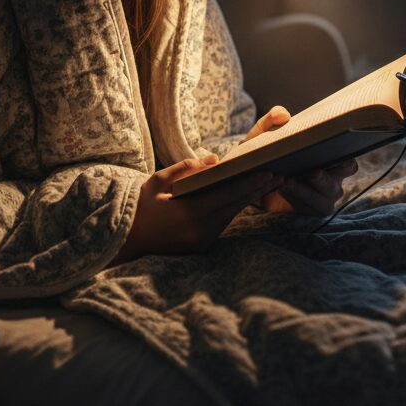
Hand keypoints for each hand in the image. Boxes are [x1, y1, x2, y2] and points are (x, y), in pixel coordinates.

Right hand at [111, 155, 281, 263]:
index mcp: (189, 214)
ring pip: (231, 215)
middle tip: (279, 176)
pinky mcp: (201, 246)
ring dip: (247, 199)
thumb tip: (214, 159)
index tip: (269, 173)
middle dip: (257, 190)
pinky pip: (222, 223)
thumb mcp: (157, 181)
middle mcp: (199, 231)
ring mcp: (201, 241)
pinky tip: (245, 196)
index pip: (227, 196)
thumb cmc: (140, 207)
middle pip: (235, 206)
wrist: (126, 240)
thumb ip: (186, 169)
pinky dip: (233, 208)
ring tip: (267, 183)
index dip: (250, 184)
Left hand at [244, 105, 358, 214]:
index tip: (341, 158)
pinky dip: (294, 198)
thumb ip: (272, 119)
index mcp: (329, 161)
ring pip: (322, 202)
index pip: (349, 165)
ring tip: (286, 181)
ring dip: (304, 191)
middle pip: (335, 185)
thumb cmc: (267, 150)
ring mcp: (320, 199)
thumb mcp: (264, 132)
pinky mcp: (307, 210)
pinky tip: (279, 188)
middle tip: (312, 171)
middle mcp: (330, 181)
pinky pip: (307, 209)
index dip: (347, 163)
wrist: (251, 175)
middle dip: (324, 180)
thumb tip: (283, 114)